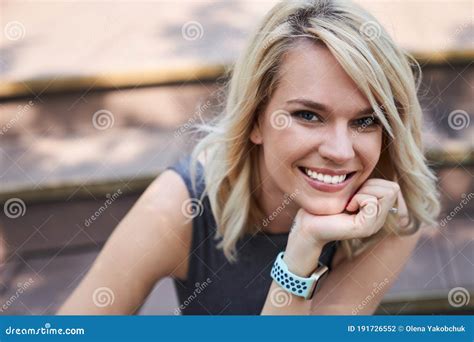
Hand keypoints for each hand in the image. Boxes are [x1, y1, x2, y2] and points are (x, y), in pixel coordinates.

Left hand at [284, 179, 400, 275]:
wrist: (309, 223)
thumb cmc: (325, 205)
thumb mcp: (350, 191)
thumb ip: (365, 185)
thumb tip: (374, 169)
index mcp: (377, 211)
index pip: (393, 187)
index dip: (373, 183)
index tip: (355, 191)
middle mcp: (379, 220)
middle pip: (393, 189)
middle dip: (371, 186)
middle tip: (353, 196)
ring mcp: (374, 225)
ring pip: (386, 194)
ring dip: (364, 192)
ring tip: (350, 202)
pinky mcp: (365, 228)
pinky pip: (372, 203)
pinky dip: (359, 199)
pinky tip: (347, 208)